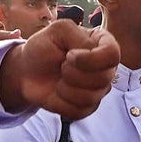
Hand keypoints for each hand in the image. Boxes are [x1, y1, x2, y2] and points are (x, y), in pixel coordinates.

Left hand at [0, 20, 119, 118]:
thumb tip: (89, 54)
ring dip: (66, 89)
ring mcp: (99, 89)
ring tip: (59, 80)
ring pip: (91, 97)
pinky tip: (58, 93)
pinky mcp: (88, 107)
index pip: (112, 54)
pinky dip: (62, 103)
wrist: (27, 71)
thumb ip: (78, 36)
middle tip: (61, 66)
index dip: (91, 59)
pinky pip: (80, 111)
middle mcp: (106, 67)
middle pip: (103, 78)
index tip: (69, 56)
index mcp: (102, 43)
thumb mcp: (58, 31)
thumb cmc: (43, 48)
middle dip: (73, 74)